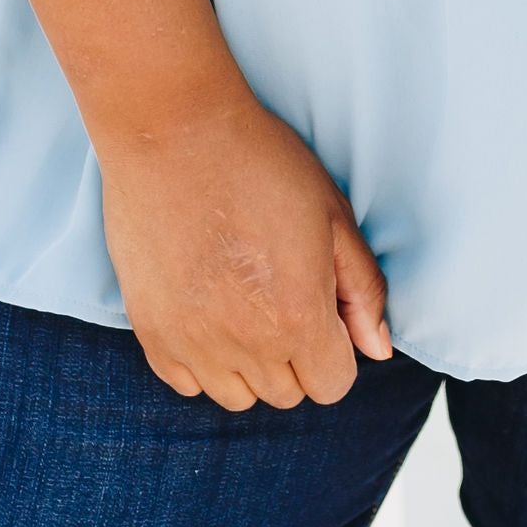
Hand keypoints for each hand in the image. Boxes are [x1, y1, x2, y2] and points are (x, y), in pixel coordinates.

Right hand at [99, 89, 392, 408]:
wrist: (173, 131)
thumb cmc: (260, 163)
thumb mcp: (332, 216)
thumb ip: (362, 290)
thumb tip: (377, 348)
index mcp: (297, 318)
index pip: (332, 384)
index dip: (335, 349)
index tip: (321, 310)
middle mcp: (243, 344)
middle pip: (286, 393)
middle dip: (296, 355)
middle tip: (280, 294)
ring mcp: (190, 342)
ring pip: (235, 395)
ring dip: (248, 363)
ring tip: (243, 303)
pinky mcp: (149, 330)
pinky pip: (185, 381)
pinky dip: (200, 360)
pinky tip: (206, 311)